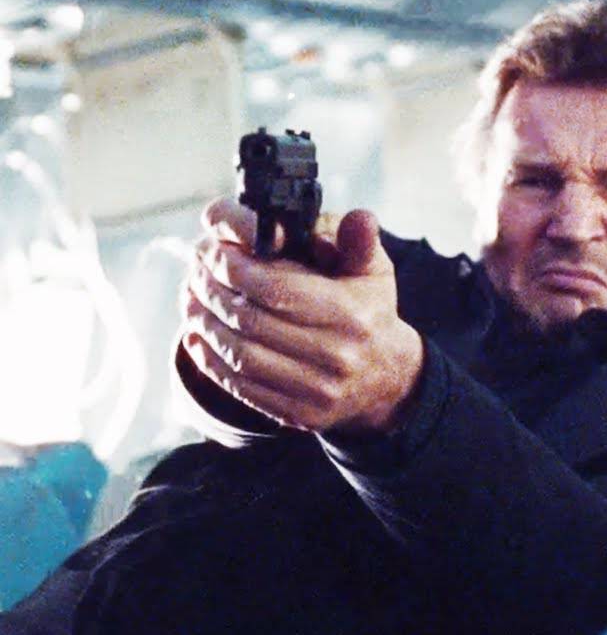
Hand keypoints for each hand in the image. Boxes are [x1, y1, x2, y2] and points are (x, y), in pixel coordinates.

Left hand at [180, 198, 423, 433]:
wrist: (386, 377)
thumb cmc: (369, 311)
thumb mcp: (373, 269)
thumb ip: (359, 240)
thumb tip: (359, 218)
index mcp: (352, 314)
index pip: (276, 288)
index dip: (234, 267)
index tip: (211, 248)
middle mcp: (337, 356)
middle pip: (251, 321)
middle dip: (212, 290)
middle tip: (195, 270)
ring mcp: (318, 391)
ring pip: (240, 356)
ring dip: (205, 324)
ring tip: (191, 298)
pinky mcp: (300, 416)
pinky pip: (242, 387)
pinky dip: (210, 360)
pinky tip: (198, 336)